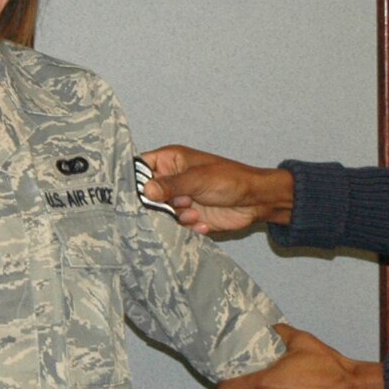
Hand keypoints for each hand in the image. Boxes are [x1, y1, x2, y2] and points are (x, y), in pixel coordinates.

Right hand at [139, 144, 293, 233]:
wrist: (256, 201)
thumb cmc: (230, 179)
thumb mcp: (198, 179)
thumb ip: (171, 185)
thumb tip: (146, 190)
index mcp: (170, 161)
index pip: (139, 167)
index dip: (133, 179)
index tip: (132, 193)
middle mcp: (170, 180)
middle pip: (146, 195)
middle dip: (156, 204)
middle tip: (171, 205)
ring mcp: (178, 199)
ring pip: (159, 214)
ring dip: (175, 216)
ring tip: (193, 212)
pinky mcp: (187, 217)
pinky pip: (174, 226)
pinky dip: (187, 226)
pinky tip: (202, 221)